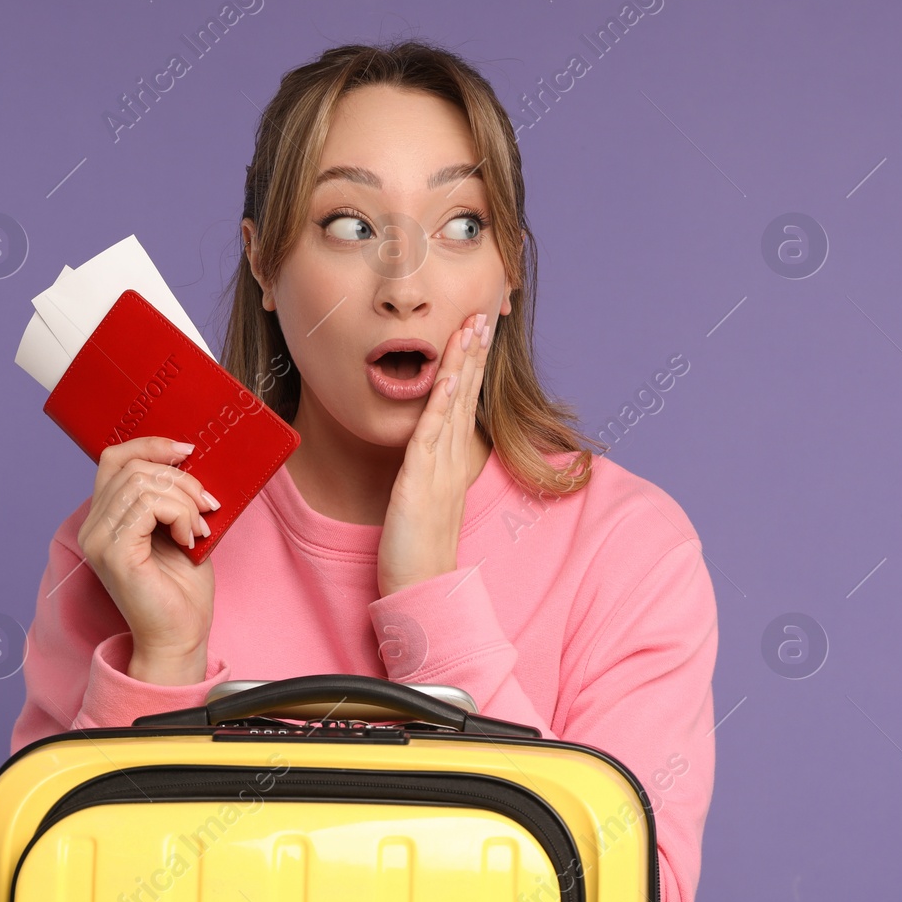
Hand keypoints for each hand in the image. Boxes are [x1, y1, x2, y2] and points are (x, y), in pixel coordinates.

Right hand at [76, 436, 220, 684]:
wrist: (180, 636)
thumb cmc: (181, 590)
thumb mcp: (180, 529)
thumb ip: (173, 497)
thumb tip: (190, 461)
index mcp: (106, 517)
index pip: (114, 458)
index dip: (150, 445)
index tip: (187, 451)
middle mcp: (94, 526)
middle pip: (134, 467)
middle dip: (181, 479)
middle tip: (206, 506)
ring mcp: (100, 539)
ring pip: (144, 483)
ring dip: (184, 500)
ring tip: (199, 527)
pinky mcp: (114, 552)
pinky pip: (148, 505)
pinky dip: (179, 514)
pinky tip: (189, 538)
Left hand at [377, 311, 491, 597]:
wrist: (421, 588)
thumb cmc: (417, 549)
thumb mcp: (424, 499)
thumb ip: (426, 472)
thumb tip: (423, 449)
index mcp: (452, 461)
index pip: (464, 402)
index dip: (471, 365)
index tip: (476, 330)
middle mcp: (452, 460)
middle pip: (467, 394)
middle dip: (475, 352)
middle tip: (484, 312)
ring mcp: (439, 468)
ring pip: (454, 405)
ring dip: (465, 364)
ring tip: (473, 328)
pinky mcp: (421, 481)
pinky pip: (433, 434)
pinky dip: (443, 403)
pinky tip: (451, 376)